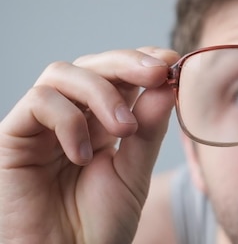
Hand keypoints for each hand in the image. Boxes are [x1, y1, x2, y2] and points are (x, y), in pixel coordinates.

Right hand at [0, 47, 179, 243]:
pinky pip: (38, 102)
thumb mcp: (134, 173)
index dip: (143, 60)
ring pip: (63, 73)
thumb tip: (166, 84)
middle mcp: (72, 117)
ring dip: (102, 92)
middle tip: (159, 71)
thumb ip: (148, 129)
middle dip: (128, 62)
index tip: (173, 61)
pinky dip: (68, 120)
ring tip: (125, 129)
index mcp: (102, 123)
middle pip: (93, 64)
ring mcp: (41, 126)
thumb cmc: (98, 226)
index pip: (119, 74)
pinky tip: (83, 154)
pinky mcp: (12, 138)